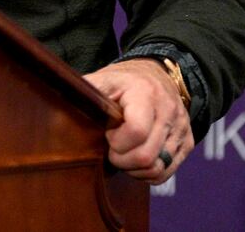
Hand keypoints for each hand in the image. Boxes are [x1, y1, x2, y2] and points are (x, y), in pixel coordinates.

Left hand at [83, 58, 191, 184]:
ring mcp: (181, 126)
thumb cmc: (124, 82)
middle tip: (114, 148)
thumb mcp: (103, 80)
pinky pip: (167, 172)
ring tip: (125, 152)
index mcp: (144, 93)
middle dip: (123, 159)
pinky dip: (149, 172)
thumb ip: (84, 94)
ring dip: (135, 168)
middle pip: (146, 156)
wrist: (158, 73)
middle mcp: (168, 109)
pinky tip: (138, 158)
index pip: (136, 131)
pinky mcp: (187, 141)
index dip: (117, 142)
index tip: (108, 134)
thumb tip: (57, 114)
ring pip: (157, 168)